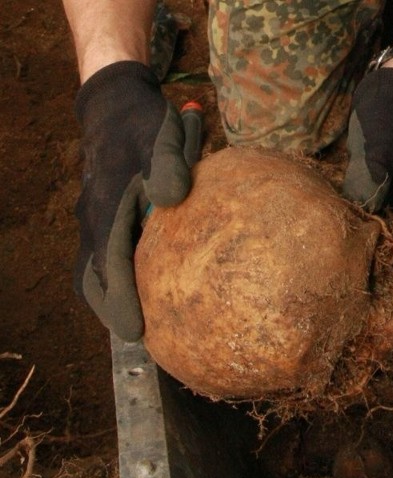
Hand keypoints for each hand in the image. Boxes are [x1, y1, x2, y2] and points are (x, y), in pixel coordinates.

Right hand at [74, 61, 190, 340]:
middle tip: (139, 334)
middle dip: (112, 308)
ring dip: (112, 294)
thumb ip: (169, 166)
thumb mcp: (162, 136)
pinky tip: (147, 278)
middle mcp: (93, 219)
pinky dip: (116, 274)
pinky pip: (102, 254)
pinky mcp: (102, 215)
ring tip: (142, 317)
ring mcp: (93, 218)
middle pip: (93, 278)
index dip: (120, 300)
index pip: (108, 266)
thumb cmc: (143, 123)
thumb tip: (174, 199)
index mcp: (106, 207)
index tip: (134, 332)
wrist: (114, 104)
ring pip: (94, 270)